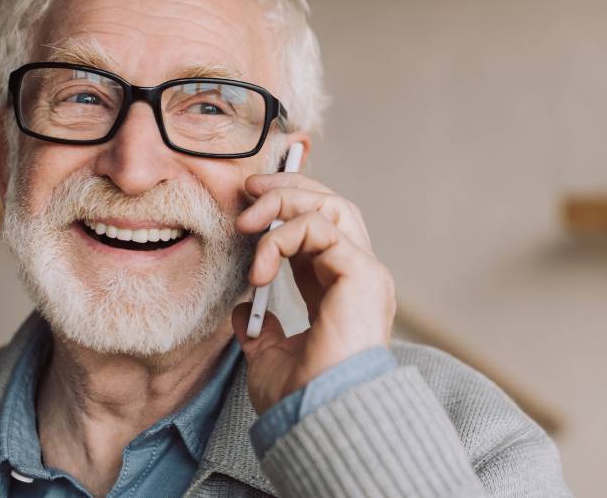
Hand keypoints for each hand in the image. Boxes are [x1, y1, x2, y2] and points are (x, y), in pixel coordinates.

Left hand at [231, 172, 395, 414]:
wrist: (319, 418)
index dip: (285, 210)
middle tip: (249, 191)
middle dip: (288, 189)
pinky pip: (320, 228)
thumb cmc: (302, 397)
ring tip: (248, 222)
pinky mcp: (362, 272)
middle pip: (331, 205)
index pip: (318, 228)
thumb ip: (261, 330)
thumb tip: (241, 312)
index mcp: (339, 290)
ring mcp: (364, 271)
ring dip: (284, 203)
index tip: (248, 209)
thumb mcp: (270, 357)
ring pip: (330, 206)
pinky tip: (261, 269)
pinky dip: (283, 238)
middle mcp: (357, 274)